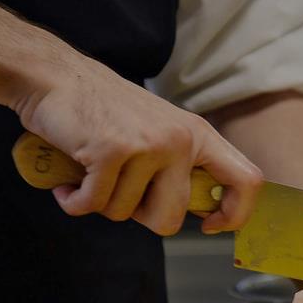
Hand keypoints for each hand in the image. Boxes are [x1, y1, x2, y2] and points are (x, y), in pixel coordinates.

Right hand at [13, 56, 262, 235]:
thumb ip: (181, 166)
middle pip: (172, 218)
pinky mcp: (111, 151)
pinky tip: (68, 183)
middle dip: (141, 218)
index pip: (248, 180)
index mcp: (199, 135)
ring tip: (92, 173)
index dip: (235, 213)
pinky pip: (93, 204)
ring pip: (126, 214)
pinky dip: (74, 202)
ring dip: (101, 203)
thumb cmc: (104, 112)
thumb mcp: (160, 131)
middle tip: (121, 193)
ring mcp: (148, 144)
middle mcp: (180, 139)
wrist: (54, 77)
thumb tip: (205, 212)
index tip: (211, 225)